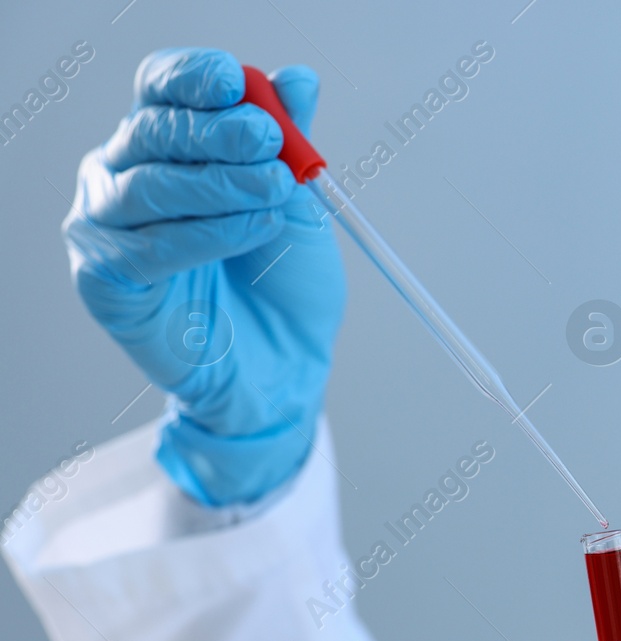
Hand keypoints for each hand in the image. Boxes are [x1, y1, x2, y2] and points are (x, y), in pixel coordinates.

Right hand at [63, 47, 344, 505]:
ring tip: (276, 192)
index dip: (191, 79)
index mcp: (165, 144)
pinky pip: (150, 246)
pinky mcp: (104, 278)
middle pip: (153, 131)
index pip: (160, 91)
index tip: (236, 81)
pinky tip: (252, 231)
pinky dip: (207, 234)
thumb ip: (292, 144)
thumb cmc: (285, 283)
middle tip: (271, 142)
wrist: (286, 365)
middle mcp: (123, 175)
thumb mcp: (299, 204)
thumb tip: (300, 78)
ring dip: (220, 184)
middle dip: (217, 132)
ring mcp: (105, 225)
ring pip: (151, 185)